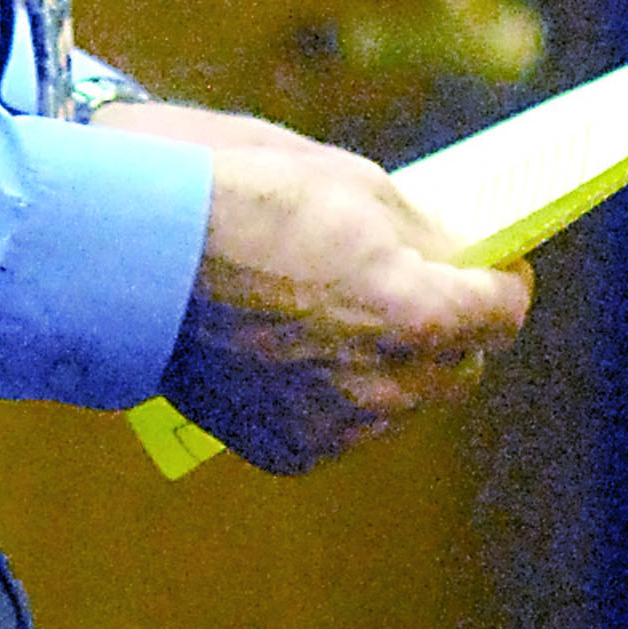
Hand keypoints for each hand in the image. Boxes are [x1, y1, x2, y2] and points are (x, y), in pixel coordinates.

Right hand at [91, 100, 531, 474]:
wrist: (126, 246)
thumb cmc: (233, 191)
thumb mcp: (346, 180)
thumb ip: (416, 230)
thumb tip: (454, 254)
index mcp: (410, 310)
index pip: (501, 312)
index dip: (501, 281)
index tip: (492, 265)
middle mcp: (383, 383)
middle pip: (459, 368)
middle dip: (449, 327)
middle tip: (416, 284)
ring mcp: (334, 425)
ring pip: (401, 402)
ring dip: (392, 362)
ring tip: (338, 311)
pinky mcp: (286, 449)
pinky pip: (342, 426)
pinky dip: (334, 392)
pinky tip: (294, 346)